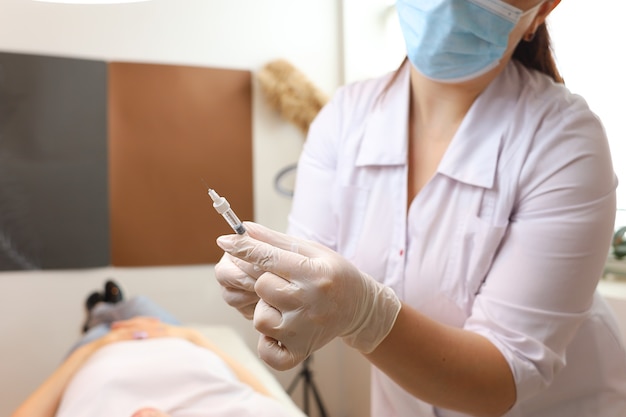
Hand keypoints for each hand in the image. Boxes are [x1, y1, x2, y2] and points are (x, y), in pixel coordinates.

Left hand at [216, 222, 400, 370]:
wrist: (360, 308)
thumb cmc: (332, 274)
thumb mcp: (312, 250)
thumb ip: (275, 241)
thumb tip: (242, 229)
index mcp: (315, 274)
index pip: (269, 258)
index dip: (244, 248)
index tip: (225, 240)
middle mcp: (310, 303)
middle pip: (261, 286)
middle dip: (264, 281)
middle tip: (282, 282)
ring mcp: (304, 331)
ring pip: (260, 318)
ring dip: (265, 309)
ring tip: (285, 305)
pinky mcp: (301, 352)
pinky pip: (266, 351)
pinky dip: (267, 342)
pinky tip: (280, 329)